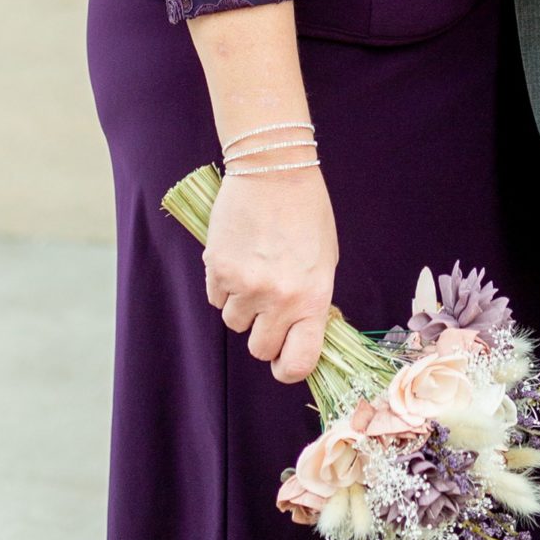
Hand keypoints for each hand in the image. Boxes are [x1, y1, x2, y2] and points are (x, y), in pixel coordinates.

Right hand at [203, 165, 337, 383]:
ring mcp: (245, 286)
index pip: (299, 363)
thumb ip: (311, 302)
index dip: (287, 368)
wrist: (274, 171)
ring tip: (253, 270)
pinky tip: (237, 258)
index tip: (283, 361)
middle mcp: (279, 299)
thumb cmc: (306, 214)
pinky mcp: (218, 269)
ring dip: (241, 305)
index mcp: (312, 299)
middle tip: (267, 307)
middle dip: (262, 333)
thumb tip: (297, 335)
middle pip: (258, 349)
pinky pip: (216, 298)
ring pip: (234, 323)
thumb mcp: (324, 262)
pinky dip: (223, 285)